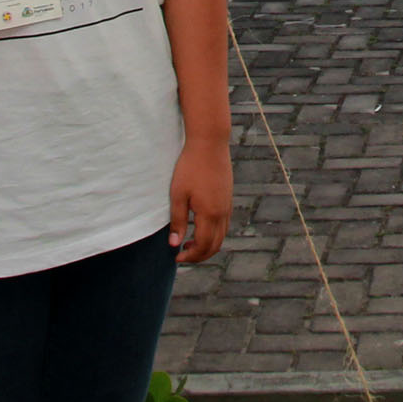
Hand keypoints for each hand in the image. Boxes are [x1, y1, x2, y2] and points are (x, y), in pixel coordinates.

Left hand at [170, 137, 231, 263]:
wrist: (210, 144)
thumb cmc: (190, 167)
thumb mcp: (178, 195)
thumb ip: (178, 221)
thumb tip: (174, 244)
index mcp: (210, 214)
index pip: (203, 246)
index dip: (190, 256)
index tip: (176, 256)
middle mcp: (223, 213)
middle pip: (215, 245)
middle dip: (199, 255)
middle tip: (182, 254)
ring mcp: (227, 206)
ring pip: (222, 236)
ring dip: (207, 245)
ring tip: (189, 243)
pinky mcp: (228, 198)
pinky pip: (224, 224)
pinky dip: (213, 234)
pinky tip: (200, 228)